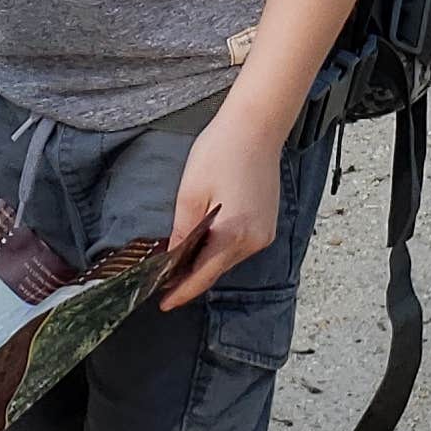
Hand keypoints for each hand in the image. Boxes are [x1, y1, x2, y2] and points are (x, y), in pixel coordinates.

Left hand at [156, 106, 284, 310]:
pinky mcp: (267, 224)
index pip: (203, 276)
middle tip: (164, 283)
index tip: (163, 304)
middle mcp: (254, 240)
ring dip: (206, 263)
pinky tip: (204, 244)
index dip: (182, 292)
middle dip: (191, 278)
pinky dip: (221, 249)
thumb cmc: (221, 151)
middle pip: (217, 270)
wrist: (256, 127)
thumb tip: (172, 259)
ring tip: (180, 264)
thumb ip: (182, 232)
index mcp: (233, 234)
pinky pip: (240, 246)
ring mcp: (264, 233)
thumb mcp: (190, 193)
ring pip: (229, 259)